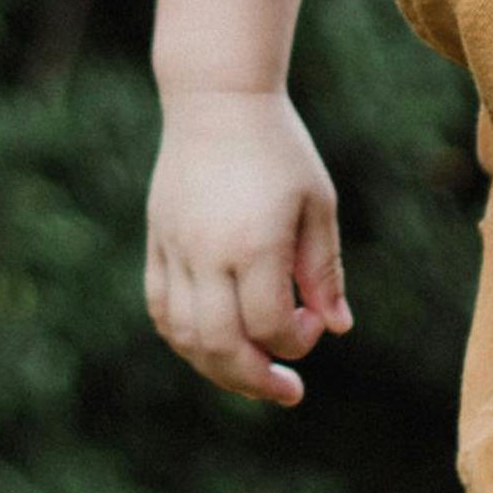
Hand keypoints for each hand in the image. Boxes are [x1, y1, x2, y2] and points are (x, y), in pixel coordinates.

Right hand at [144, 88, 349, 408]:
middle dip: (256, 380)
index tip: (315, 319)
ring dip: (218, 368)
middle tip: (287, 391)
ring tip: (249, 375)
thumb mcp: (316, 204)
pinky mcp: (157, 242)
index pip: (270, 327)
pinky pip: (161, 309)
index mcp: (255, 243)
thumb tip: (336, 328)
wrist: (217, 100)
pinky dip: (184, 339)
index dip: (298, 342)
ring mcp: (175, 248)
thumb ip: (324, 270)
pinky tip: (212, 345)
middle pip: (221, 346)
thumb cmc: (279, 149)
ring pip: (184, 336)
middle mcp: (208, 253)